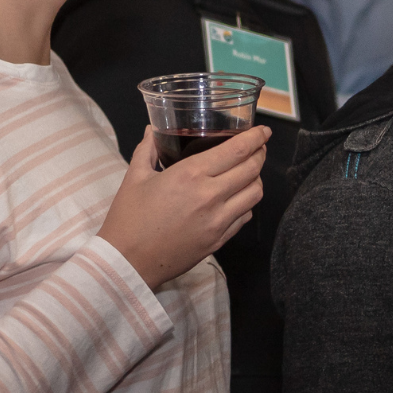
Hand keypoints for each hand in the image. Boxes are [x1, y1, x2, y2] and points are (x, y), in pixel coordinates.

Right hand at [98, 124, 268, 291]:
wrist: (128, 262)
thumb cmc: (128, 218)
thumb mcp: (134, 177)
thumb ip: (147, 149)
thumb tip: (152, 129)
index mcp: (190, 174)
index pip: (236, 151)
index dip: (255, 138)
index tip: (264, 131)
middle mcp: (210, 195)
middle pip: (251, 169)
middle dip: (260, 154)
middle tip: (259, 146)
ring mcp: (218, 221)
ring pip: (254, 194)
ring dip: (257, 178)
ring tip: (250, 171)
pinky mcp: (219, 240)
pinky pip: (245, 216)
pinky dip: (247, 202)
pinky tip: (238, 197)